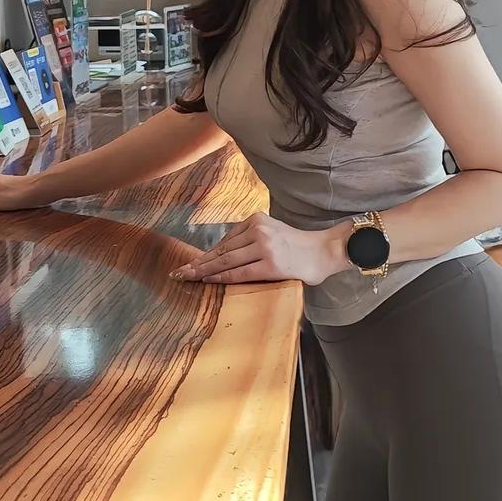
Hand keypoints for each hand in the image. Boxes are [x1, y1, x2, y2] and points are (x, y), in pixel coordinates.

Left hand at [175, 212, 344, 286]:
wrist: (323, 252)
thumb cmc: (297, 246)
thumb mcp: (271, 232)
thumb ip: (250, 239)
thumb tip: (222, 256)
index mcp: (256, 220)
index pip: (225, 240)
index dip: (206, 254)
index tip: (189, 263)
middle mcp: (258, 231)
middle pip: (221, 250)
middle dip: (198, 263)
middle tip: (178, 272)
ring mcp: (264, 247)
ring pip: (226, 261)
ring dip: (204, 271)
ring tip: (187, 278)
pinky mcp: (270, 264)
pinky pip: (239, 272)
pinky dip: (221, 277)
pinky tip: (208, 280)